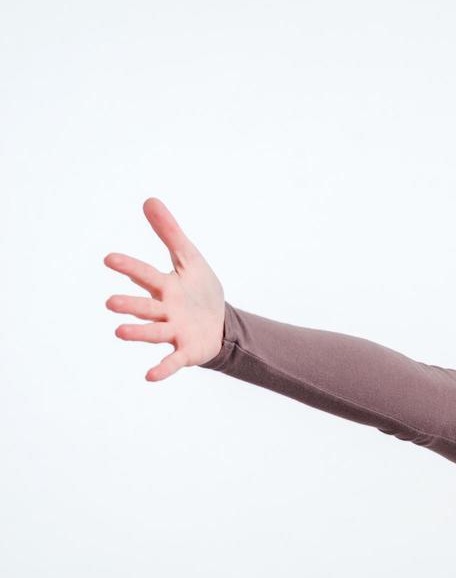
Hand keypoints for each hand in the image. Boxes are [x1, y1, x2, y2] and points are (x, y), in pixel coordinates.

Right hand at [103, 198, 226, 381]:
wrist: (222, 323)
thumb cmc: (200, 290)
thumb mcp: (190, 258)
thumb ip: (170, 232)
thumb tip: (149, 200)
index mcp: (166, 287)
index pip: (146, 274)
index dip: (130, 267)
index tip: (110, 259)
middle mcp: (165, 310)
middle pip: (146, 307)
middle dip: (130, 305)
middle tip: (111, 303)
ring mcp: (175, 331)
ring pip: (154, 332)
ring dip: (138, 333)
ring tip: (119, 332)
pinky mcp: (187, 351)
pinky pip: (173, 361)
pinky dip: (162, 368)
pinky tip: (149, 377)